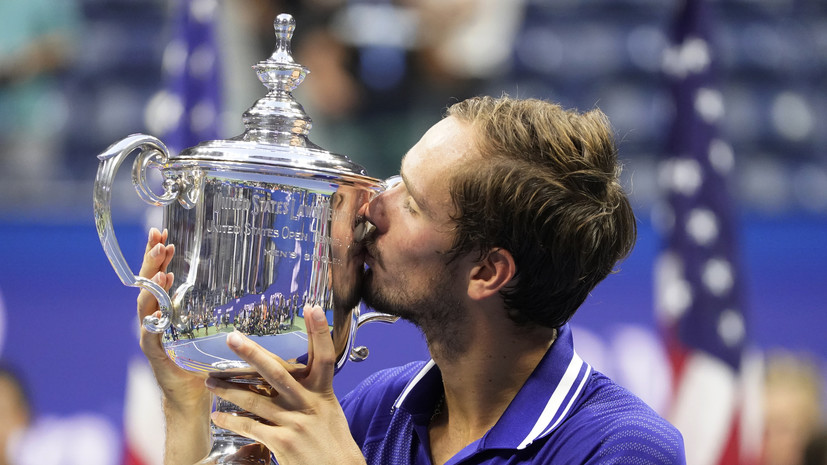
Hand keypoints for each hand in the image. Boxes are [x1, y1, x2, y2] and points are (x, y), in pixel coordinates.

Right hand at [138, 228, 210, 463]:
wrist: (194, 401)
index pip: (161, 278)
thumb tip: (259, 287)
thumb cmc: (209, 366)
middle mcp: (156, 321)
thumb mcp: (216, 331)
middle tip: (157, 237)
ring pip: (145, 303)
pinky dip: (153, 313)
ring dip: (152, 281)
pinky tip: (161, 297)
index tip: (163, 234)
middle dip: (151, 259)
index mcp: (169, 312)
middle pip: (149, 284)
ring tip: (161, 261)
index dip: (159, 256)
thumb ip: (225, 311)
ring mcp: (152, 336)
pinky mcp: (155, 353)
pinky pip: (150, 330)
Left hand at [206, 305, 365, 464]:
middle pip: (277, 372)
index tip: (312, 308)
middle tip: (232, 338)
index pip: (324, 356)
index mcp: (323, 393)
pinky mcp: (282, 443)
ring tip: (210, 380)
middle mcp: (309, 404)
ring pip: (255, 400)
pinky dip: (232, 420)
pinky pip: (251, 426)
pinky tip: (218, 415)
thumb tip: (290, 377)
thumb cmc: (332, 442)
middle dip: (252, 354)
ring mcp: (295, 423)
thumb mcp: (328, 410)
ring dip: (228, 389)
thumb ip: (309, 393)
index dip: (319, 332)